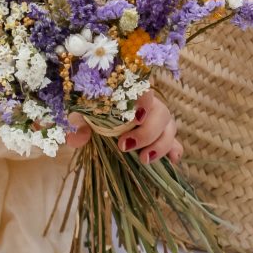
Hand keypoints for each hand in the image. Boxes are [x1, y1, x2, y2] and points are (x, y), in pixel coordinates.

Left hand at [66, 89, 182, 164]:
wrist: (102, 124)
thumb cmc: (95, 115)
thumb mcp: (84, 119)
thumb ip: (79, 125)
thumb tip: (76, 137)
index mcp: (132, 94)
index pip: (146, 90)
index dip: (146, 101)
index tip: (135, 118)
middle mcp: (150, 106)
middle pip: (162, 113)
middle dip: (148, 132)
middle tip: (125, 146)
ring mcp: (160, 122)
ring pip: (170, 128)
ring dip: (161, 145)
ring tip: (144, 160)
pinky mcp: (164, 138)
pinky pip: (176, 144)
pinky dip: (175, 151)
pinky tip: (171, 161)